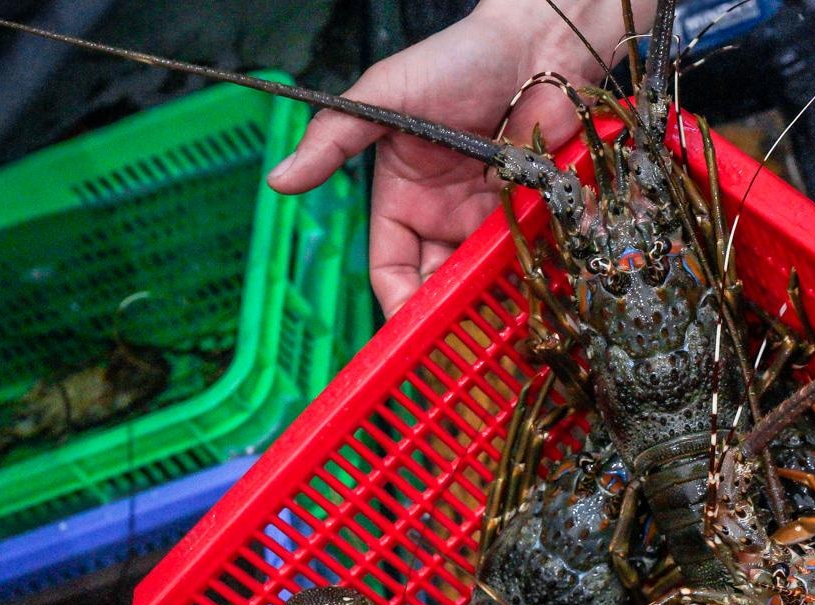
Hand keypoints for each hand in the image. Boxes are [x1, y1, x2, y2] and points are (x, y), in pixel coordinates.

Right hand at [266, 0, 647, 316]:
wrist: (536, 44)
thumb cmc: (456, 60)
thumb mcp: (382, 98)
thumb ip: (334, 140)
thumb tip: (277, 182)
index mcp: (405, 197)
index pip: (395, 266)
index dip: (399, 301)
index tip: (408, 333)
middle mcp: (449, 215)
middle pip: (441, 284)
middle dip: (445, 317)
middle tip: (457, 350)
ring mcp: (493, 217)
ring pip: (486, 281)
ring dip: (490, 307)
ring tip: (496, 337)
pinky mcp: (536, 214)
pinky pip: (532, 260)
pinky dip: (532, 282)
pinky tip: (535, 304)